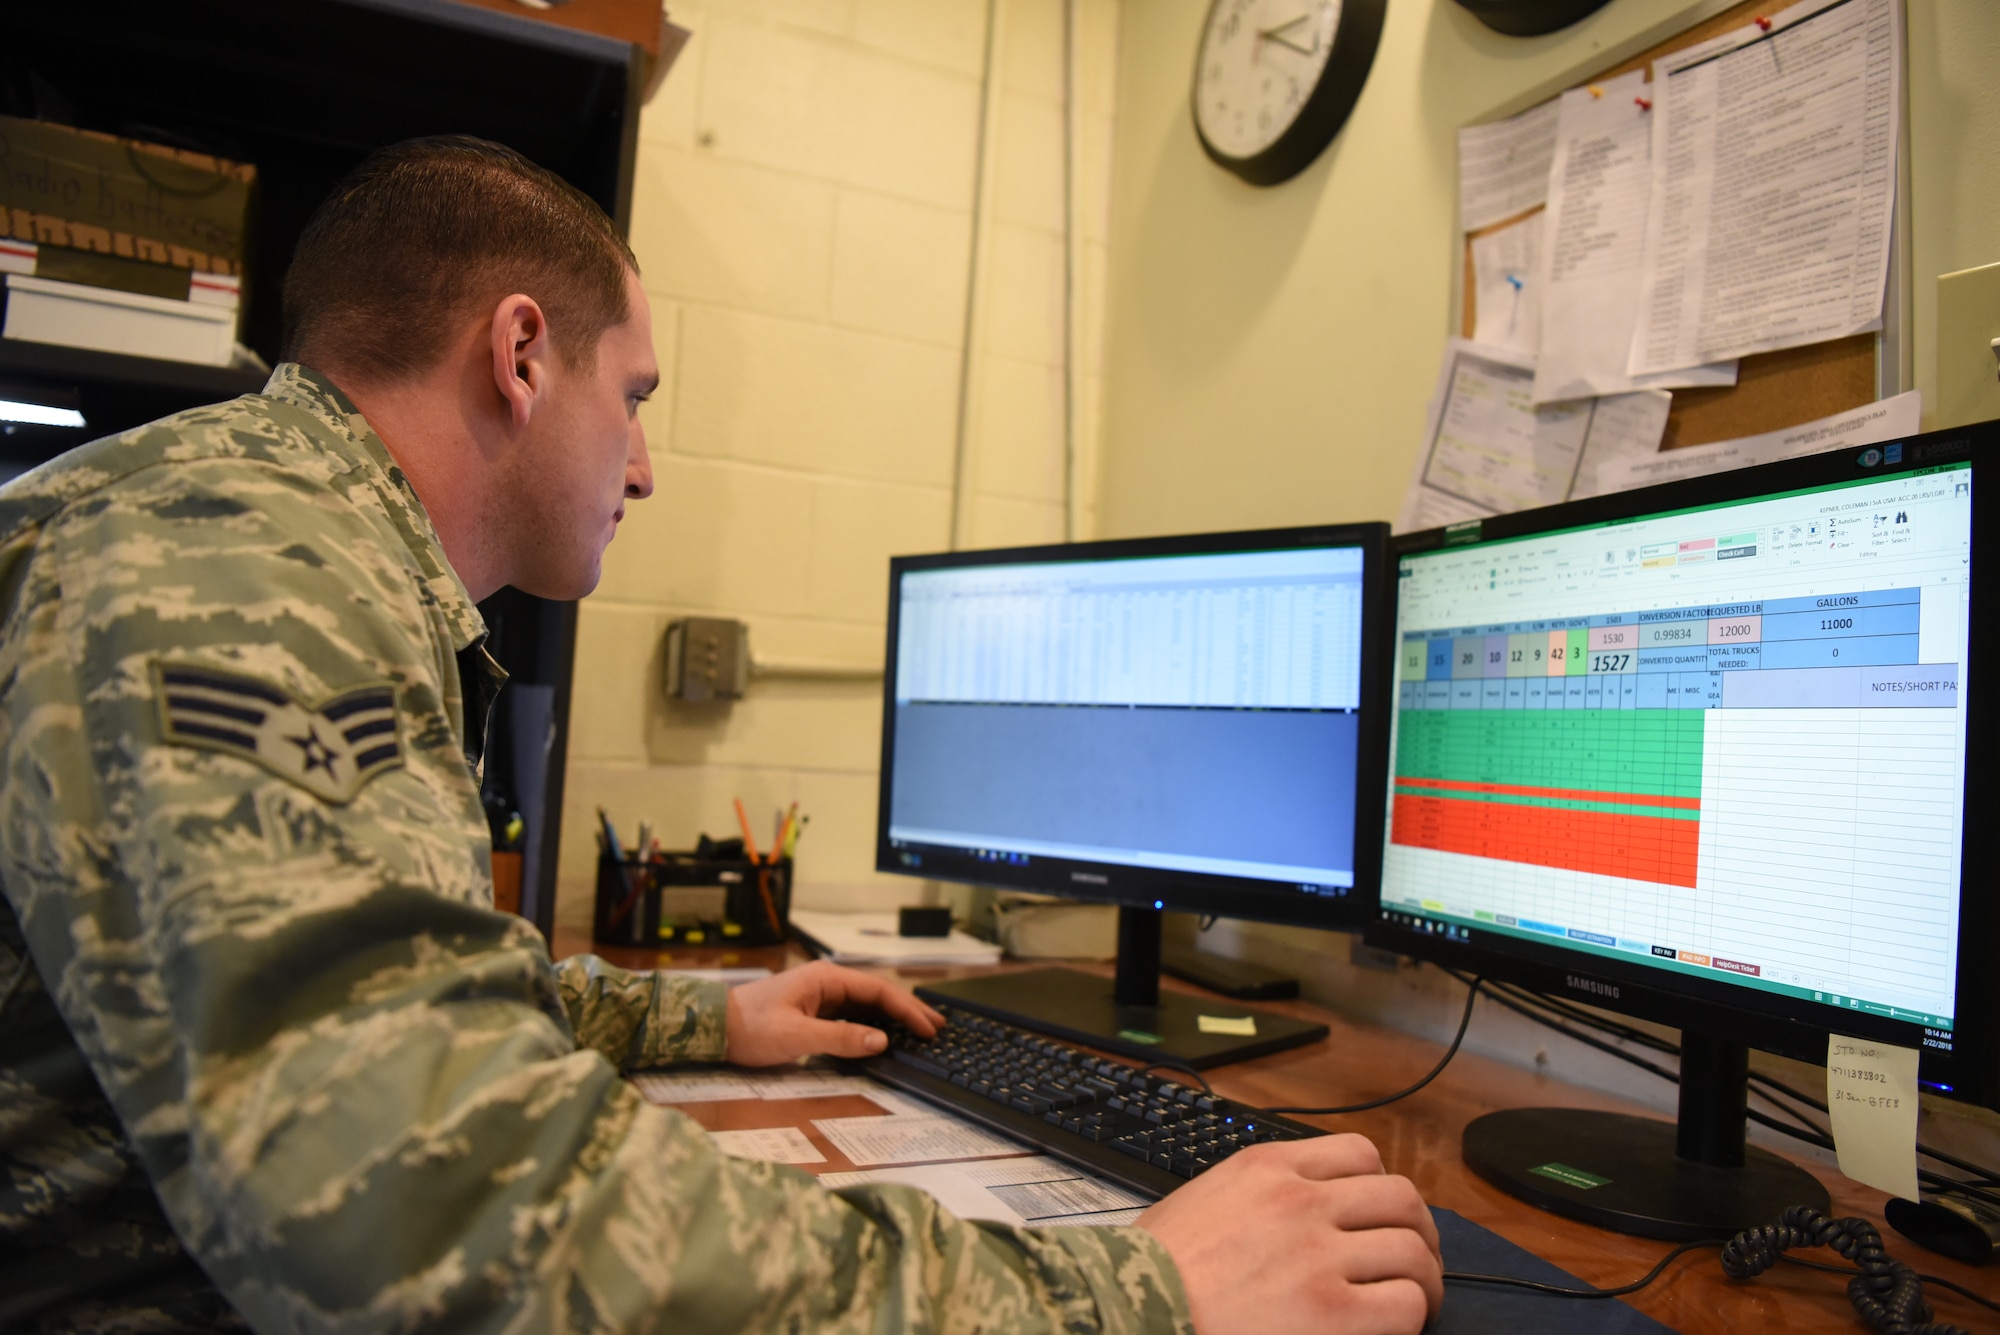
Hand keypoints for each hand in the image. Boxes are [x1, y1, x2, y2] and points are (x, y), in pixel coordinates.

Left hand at [724, 960, 945, 1065]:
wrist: (711, 1028)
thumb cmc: (749, 1027)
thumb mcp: (796, 1037)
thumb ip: (840, 1039)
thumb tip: (882, 1041)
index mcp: (826, 979)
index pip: (879, 991)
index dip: (908, 1009)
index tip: (930, 1028)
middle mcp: (826, 982)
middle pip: (877, 994)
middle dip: (908, 1009)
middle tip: (938, 1026)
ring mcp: (819, 996)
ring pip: (865, 1005)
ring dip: (893, 1018)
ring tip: (920, 1031)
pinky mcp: (812, 1011)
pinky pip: (851, 1016)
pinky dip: (873, 1025)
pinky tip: (884, 1036)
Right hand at [1137, 1135, 1441, 1334]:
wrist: (1130, 1310)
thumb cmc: (1153, 1270)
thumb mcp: (1204, 1200)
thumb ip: (1255, 1196)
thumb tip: (1299, 1216)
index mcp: (1266, 1167)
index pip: (1360, 1155)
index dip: (1382, 1189)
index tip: (1379, 1217)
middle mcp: (1300, 1202)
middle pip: (1399, 1199)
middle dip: (1416, 1232)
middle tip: (1414, 1262)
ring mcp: (1319, 1257)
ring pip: (1411, 1250)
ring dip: (1422, 1279)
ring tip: (1413, 1303)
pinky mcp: (1332, 1314)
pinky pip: (1404, 1304)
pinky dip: (1408, 1317)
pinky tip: (1393, 1328)